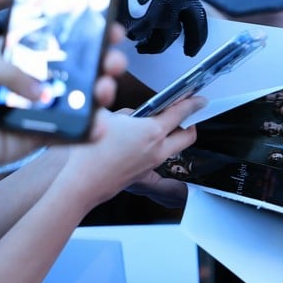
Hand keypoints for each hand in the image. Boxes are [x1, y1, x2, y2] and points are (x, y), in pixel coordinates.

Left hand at [0, 29, 125, 174]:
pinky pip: (72, 133)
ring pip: (83, 99)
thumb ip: (9, 70)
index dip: (88, 32)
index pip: (61, 39)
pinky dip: (89, 132)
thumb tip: (44, 91)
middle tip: (112, 62)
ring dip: (101, 93)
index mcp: (22, 54)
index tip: (109, 28)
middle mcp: (36, 79)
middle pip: (82, 68)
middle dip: (104, 62)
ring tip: (103, 91)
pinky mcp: (42, 136)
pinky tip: (98, 127)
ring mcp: (42, 108)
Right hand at [56, 97, 203, 210]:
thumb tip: (133, 115)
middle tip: (186, 115)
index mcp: (152, 131)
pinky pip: (159, 158)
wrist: (82, 183)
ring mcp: (152, 164)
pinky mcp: (143, 174)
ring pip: (175, 149)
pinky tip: (141, 143)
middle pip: (188, 135)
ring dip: (174, 138)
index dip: (194, 103)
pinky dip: (158, 149)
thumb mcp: (105, 117)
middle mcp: (157, 149)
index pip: (181, 112)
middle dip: (191, 124)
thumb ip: (124, 113)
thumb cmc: (90, 151)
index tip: (200, 99)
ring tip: (160, 127)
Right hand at [118, 0, 208, 55]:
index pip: (197, 16)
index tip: (193, 47)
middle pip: (175, 33)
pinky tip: (121, 29)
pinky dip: (129, 34)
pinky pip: (135, 35)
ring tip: (137, 42)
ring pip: (156, 39)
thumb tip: (174, 16)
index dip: (197, 35)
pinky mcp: (136, 20)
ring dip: (147, 42)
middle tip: (164, 49)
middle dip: (170, 45)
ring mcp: (155, 10)